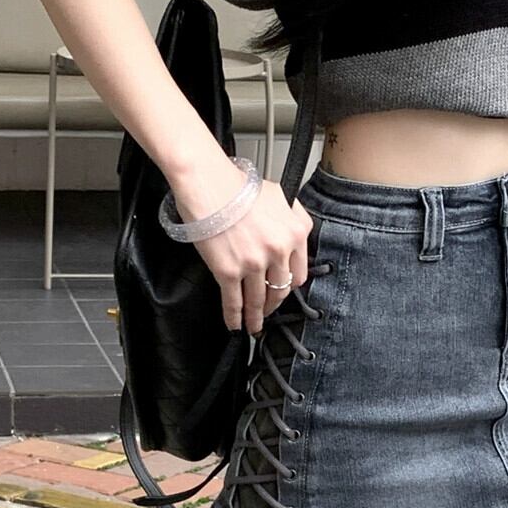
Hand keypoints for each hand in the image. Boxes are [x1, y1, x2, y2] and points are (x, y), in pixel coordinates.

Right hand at [170, 157, 313, 335]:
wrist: (207, 182)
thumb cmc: (237, 184)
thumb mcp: (279, 195)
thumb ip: (292, 217)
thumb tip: (292, 233)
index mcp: (294, 233)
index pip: (299, 272)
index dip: (289, 285)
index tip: (284, 291)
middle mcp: (278, 251)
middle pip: (281, 290)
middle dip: (274, 303)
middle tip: (268, 309)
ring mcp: (254, 264)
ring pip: (259, 300)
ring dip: (256, 316)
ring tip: (253, 325)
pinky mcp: (229, 272)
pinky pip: (234, 302)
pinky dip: (234, 317)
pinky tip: (235, 324)